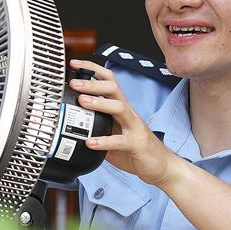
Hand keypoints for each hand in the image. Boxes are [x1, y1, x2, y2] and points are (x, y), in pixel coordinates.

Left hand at [69, 59, 176, 186]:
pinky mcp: (136, 144)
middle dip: (92, 83)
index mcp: (121, 108)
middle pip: (113, 89)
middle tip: (74, 83)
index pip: (109, 81)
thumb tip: (70, 124)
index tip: (74, 63)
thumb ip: (96, 126)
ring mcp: (134, 127)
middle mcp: (128, 113)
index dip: (93, 70)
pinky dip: (104, 141)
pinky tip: (90, 142)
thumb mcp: (112, 133)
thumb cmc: (134, 148)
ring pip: (119, 108)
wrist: (160, 165)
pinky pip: (120, 140)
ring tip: (82, 102)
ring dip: (99, 103)